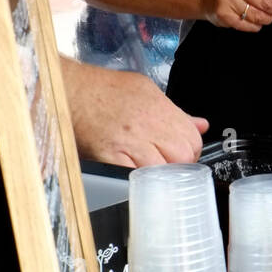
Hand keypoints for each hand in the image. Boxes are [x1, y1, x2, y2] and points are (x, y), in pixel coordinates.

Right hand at [60, 59, 208, 166]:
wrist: (70, 91)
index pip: (193, 138)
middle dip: (179, 165)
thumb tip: (200, 124)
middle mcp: (148, 123)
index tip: (183, 154)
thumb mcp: (145, 90)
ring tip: (150, 170)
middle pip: (183, 156)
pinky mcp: (111, 155)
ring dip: (160, 175)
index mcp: (159, 107)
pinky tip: (135, 175)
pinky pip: (136, 176)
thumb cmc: (103, 90)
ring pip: (163, 169)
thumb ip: (175, 111)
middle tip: (167, 165)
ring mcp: (130, 140)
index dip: (191, 150)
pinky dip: (139, 181)